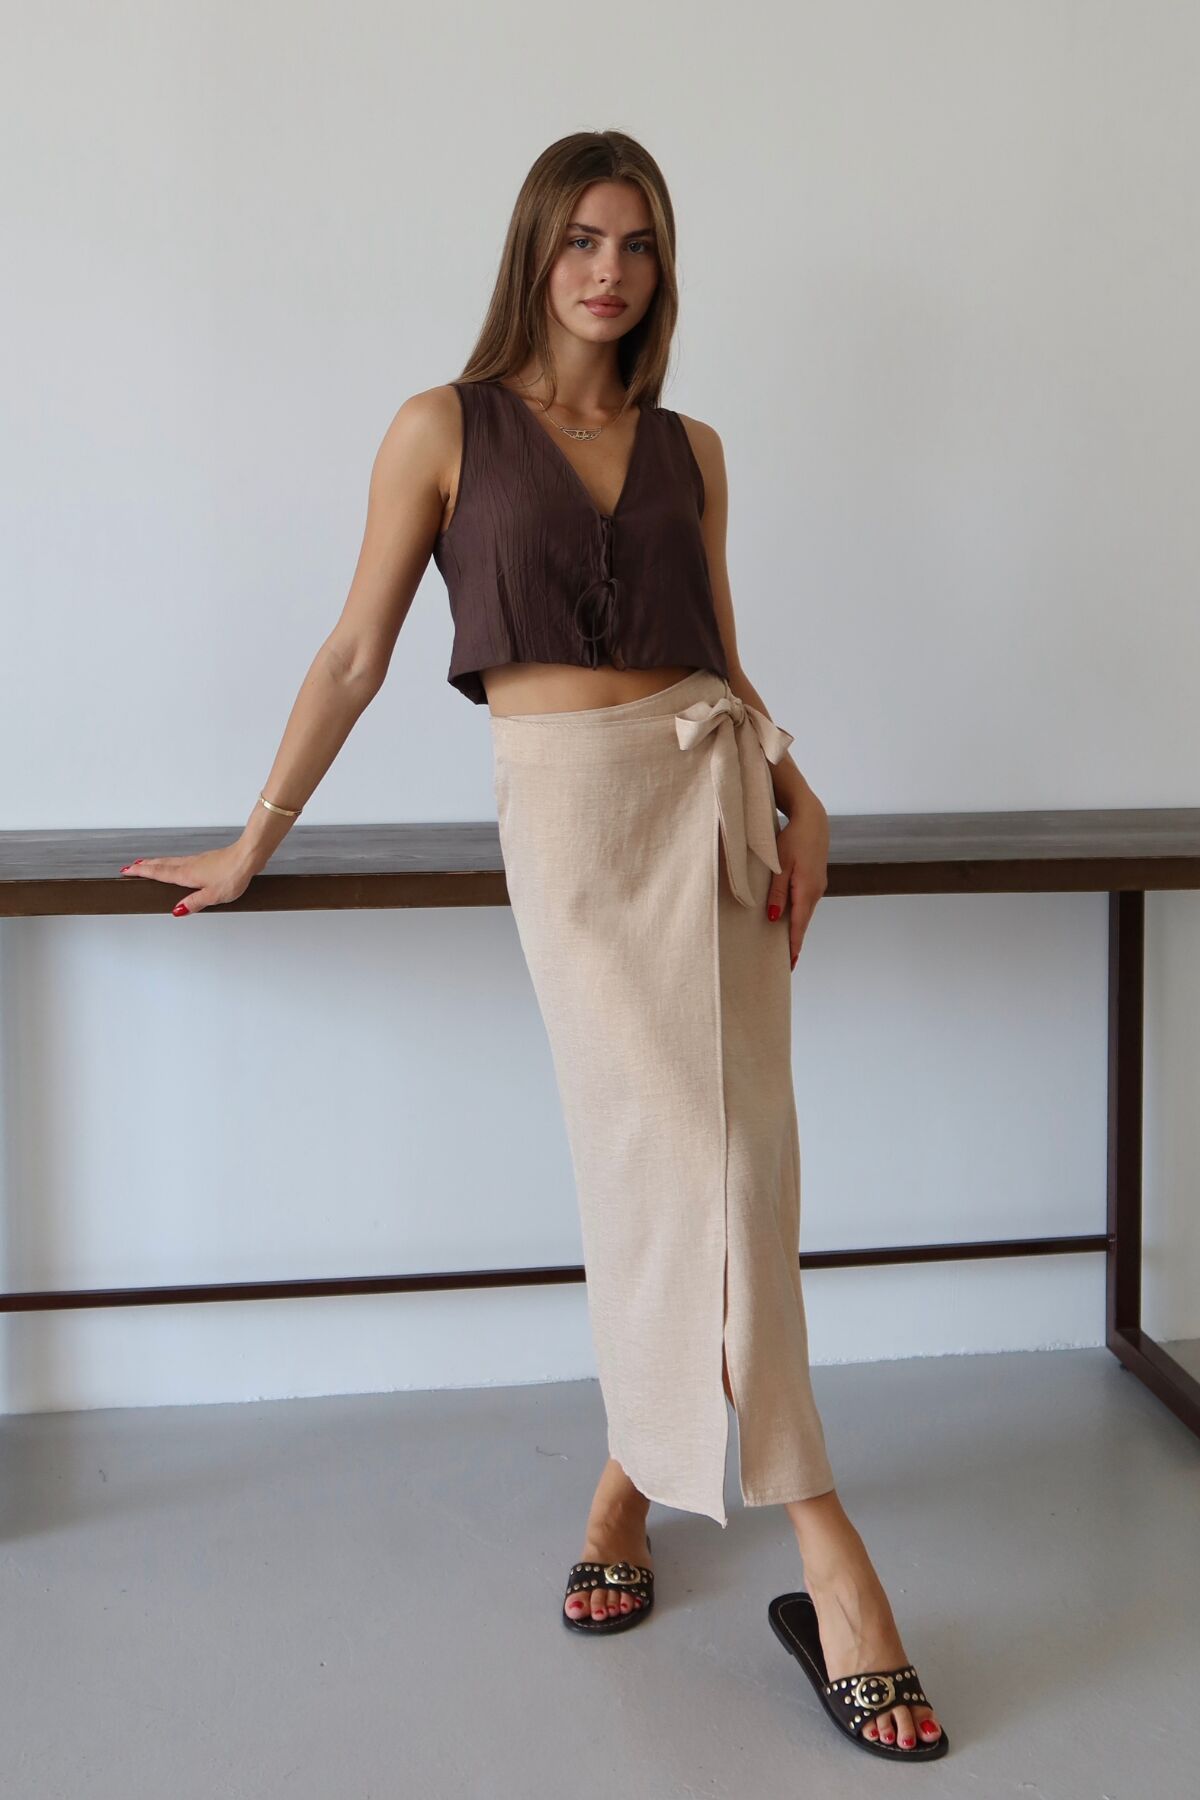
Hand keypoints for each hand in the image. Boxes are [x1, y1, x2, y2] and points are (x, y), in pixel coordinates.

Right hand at [118, 842, 259, 914]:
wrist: (248, 856)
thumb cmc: (233, 874)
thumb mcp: (213, 896)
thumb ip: (194, 903)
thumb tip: (176, 910)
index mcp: (186, 874)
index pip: (158, 873)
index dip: (142, 872)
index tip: (127, 870)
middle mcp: (189, 865)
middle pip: (161, 864)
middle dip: (145, 866)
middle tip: (131, 867)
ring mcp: (197, 860)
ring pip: (171, 861)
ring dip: (157, 863)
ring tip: (147, 865)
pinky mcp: (206, 859)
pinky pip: (182, 861)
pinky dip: (171, 862)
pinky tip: (176, 866)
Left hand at [765, 796, 829, 969]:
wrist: (813, 820)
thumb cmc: (794, 839)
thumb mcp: (780, 865)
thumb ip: (777, 892)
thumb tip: (774, 918)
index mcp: (807, 890)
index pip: (799, 925)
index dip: (794, 945)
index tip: (790, 964)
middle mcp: (816, 891)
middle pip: (804, 922)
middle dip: (795, 941)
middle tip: (786, 962)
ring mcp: (818, 886)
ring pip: (805, 912)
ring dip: (797, 928)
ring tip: (786, 946)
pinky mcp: (815, 880)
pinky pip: (806, 902)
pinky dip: (799, 914)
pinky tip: (790, 919)